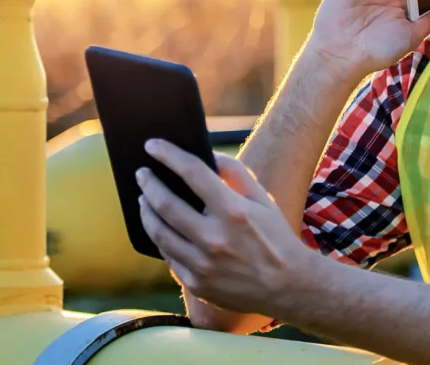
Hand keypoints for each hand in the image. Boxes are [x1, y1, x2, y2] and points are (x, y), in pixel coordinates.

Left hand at [135, 139, 317, 320]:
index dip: (168, 154)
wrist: (288, 286)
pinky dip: (160, 237)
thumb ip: (235, 173)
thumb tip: (206, 156)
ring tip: (143, 198)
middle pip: (166, 203)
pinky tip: (160, 227)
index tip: (152, 144)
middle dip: (148, 183)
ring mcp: (203, 265)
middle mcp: (215, 238)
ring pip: (159, 232)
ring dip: (146, 211)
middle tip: (141, 173)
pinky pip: (168, 256)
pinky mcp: (196, 284)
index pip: (192, 173)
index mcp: (234, 211)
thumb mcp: (263, 199)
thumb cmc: (275, 236)